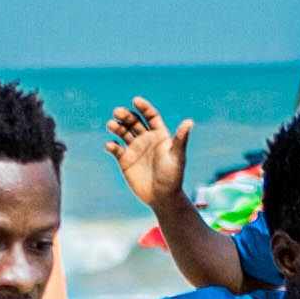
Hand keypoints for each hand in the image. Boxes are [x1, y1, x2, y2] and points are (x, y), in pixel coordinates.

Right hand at [106, 97, 193, 212]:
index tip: (135, 101)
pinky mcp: (125, 160)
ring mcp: (134, 149)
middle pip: (134, 121)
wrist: (163, 197)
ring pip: (122, 132)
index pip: (151, 116)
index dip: (144, 107)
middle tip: (117, 112)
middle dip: (125, 115)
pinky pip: (116, 149)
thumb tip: (189, 121)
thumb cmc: (173, 177)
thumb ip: (180, 139)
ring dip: (116, 127)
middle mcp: (146, 139)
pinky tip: (110, 145)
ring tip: (111, 125)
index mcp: (159, 135)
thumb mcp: (177, 157)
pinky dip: (111, 145)